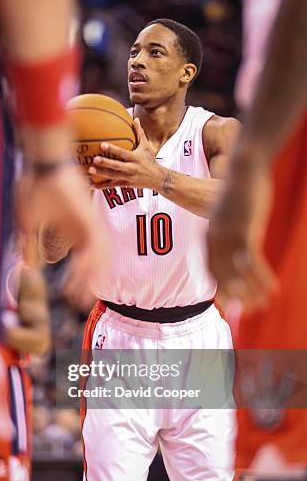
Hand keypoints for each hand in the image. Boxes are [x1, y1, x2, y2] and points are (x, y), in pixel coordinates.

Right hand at [16, 162, 107, 287]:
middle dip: (88, 286)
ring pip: (98, 260)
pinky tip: (82, 278)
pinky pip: (94, 248)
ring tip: (82, 296)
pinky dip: (89, 265)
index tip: (70, 297)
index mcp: (75, 233)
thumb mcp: (28, 224)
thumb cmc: (36, 189)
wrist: (46, 167)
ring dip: (89, 279)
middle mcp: (86, 232)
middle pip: (94, 266)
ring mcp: (91, 227)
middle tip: (82, 304)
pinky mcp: (90, 221)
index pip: (83, 263)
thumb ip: (29, 245)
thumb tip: (28, 265)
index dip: (78, 281)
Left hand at [88, 118, 161, 189]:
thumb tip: (135, 119)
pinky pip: (112, 185)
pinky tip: (91, 185)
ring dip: (101, 174)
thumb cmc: (150, 160)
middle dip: (105, 163)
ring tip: (89, 170)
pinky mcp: (125, 185)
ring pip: (113, 176)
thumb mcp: (146, 147)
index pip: (123, 153)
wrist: (157, 179)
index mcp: (135, 158)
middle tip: (94, 159)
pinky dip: (101, 186)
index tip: (102, 145)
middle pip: (116, 166)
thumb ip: (139, 133)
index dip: (113, 149)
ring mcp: (128, 177)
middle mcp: (131, 168)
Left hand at [207, 155, 278, 311]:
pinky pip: (253, 264)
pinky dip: (262, 279)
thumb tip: (234, 248)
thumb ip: (227, 233)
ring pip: (239, 275)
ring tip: (264, 304)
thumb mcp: (228, 216)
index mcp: (207, 237)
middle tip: (250, 311)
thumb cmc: (240, 193)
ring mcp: (228, 237)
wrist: (244, 169)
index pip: (211, 271)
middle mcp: (214, 240)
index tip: (231, 303)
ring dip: (252, 293)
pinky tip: (273, 288)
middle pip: (224, 278)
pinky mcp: (245, 232)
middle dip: (238, 297)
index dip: (222, 290)